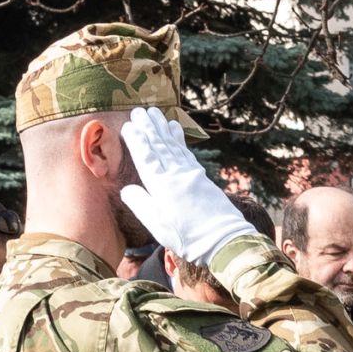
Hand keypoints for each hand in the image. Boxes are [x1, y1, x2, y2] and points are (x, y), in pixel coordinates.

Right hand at [118, 106, 259, 265]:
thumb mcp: (158, 227)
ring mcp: (191, 175)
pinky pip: (186, 153)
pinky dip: (179, 139)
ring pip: (173, 146)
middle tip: (139, 110)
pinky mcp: (202, 178)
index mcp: (161, 186)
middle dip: (148, 127)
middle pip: (159, 147)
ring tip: (155, 113)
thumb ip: (141, 205)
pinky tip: (176, 129)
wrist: (225, 241)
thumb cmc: (189, 239)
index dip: (137, 141)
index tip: (129, 125)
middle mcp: (176, 175)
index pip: (146, 158)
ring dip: (163, 128)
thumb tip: (127, 189)